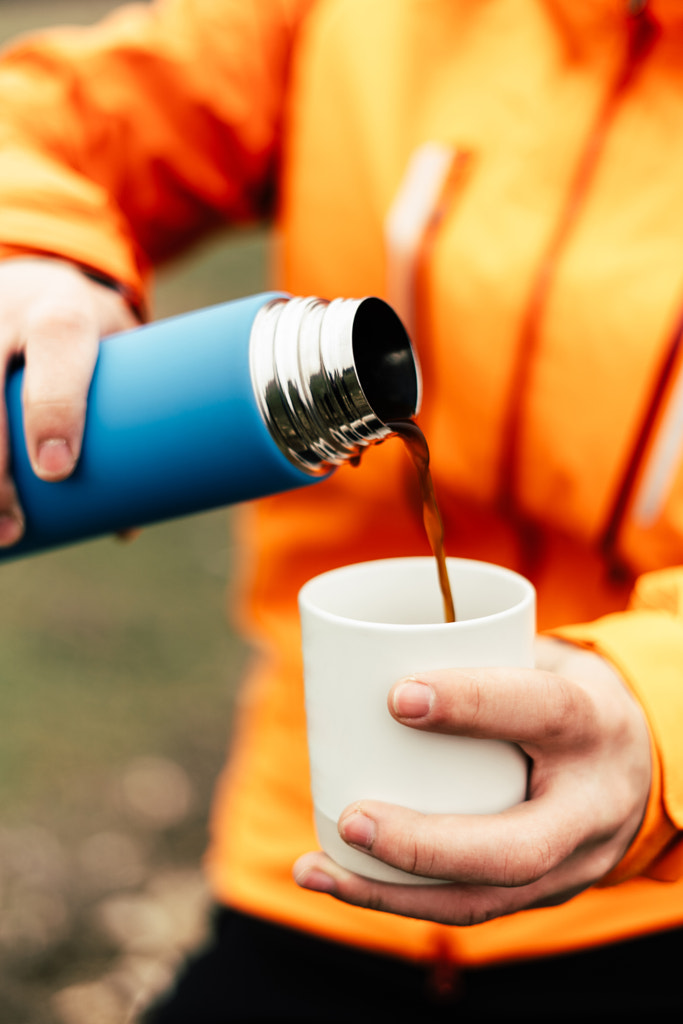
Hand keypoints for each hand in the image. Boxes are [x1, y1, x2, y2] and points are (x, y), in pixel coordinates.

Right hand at [0, 258, 137, 545]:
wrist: (32, 282)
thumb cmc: (82, 340)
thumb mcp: (113, 359)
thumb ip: (128, 431)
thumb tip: (126, 528)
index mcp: (61, 310)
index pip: (58, 345)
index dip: (55, 408)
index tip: (55, 470)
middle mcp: (3, 309)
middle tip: (10, 530)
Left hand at [293, 637, 651, 924]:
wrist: (645, 763)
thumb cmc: (571, 697)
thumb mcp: (549, 662)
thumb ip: (481, 658)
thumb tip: (373, 646)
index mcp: (593, 723)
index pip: (541, 710)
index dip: (473, 703)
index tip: (397, 697)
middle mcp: (592, 805)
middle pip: (516, 847)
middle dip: (424, 844)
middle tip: (351, 820)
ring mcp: (573, 862)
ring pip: (483, 900)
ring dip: (389, 893)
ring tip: (316, 870)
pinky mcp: (545, 892)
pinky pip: (470, 908)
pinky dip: (398, 900)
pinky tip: (341, 881)